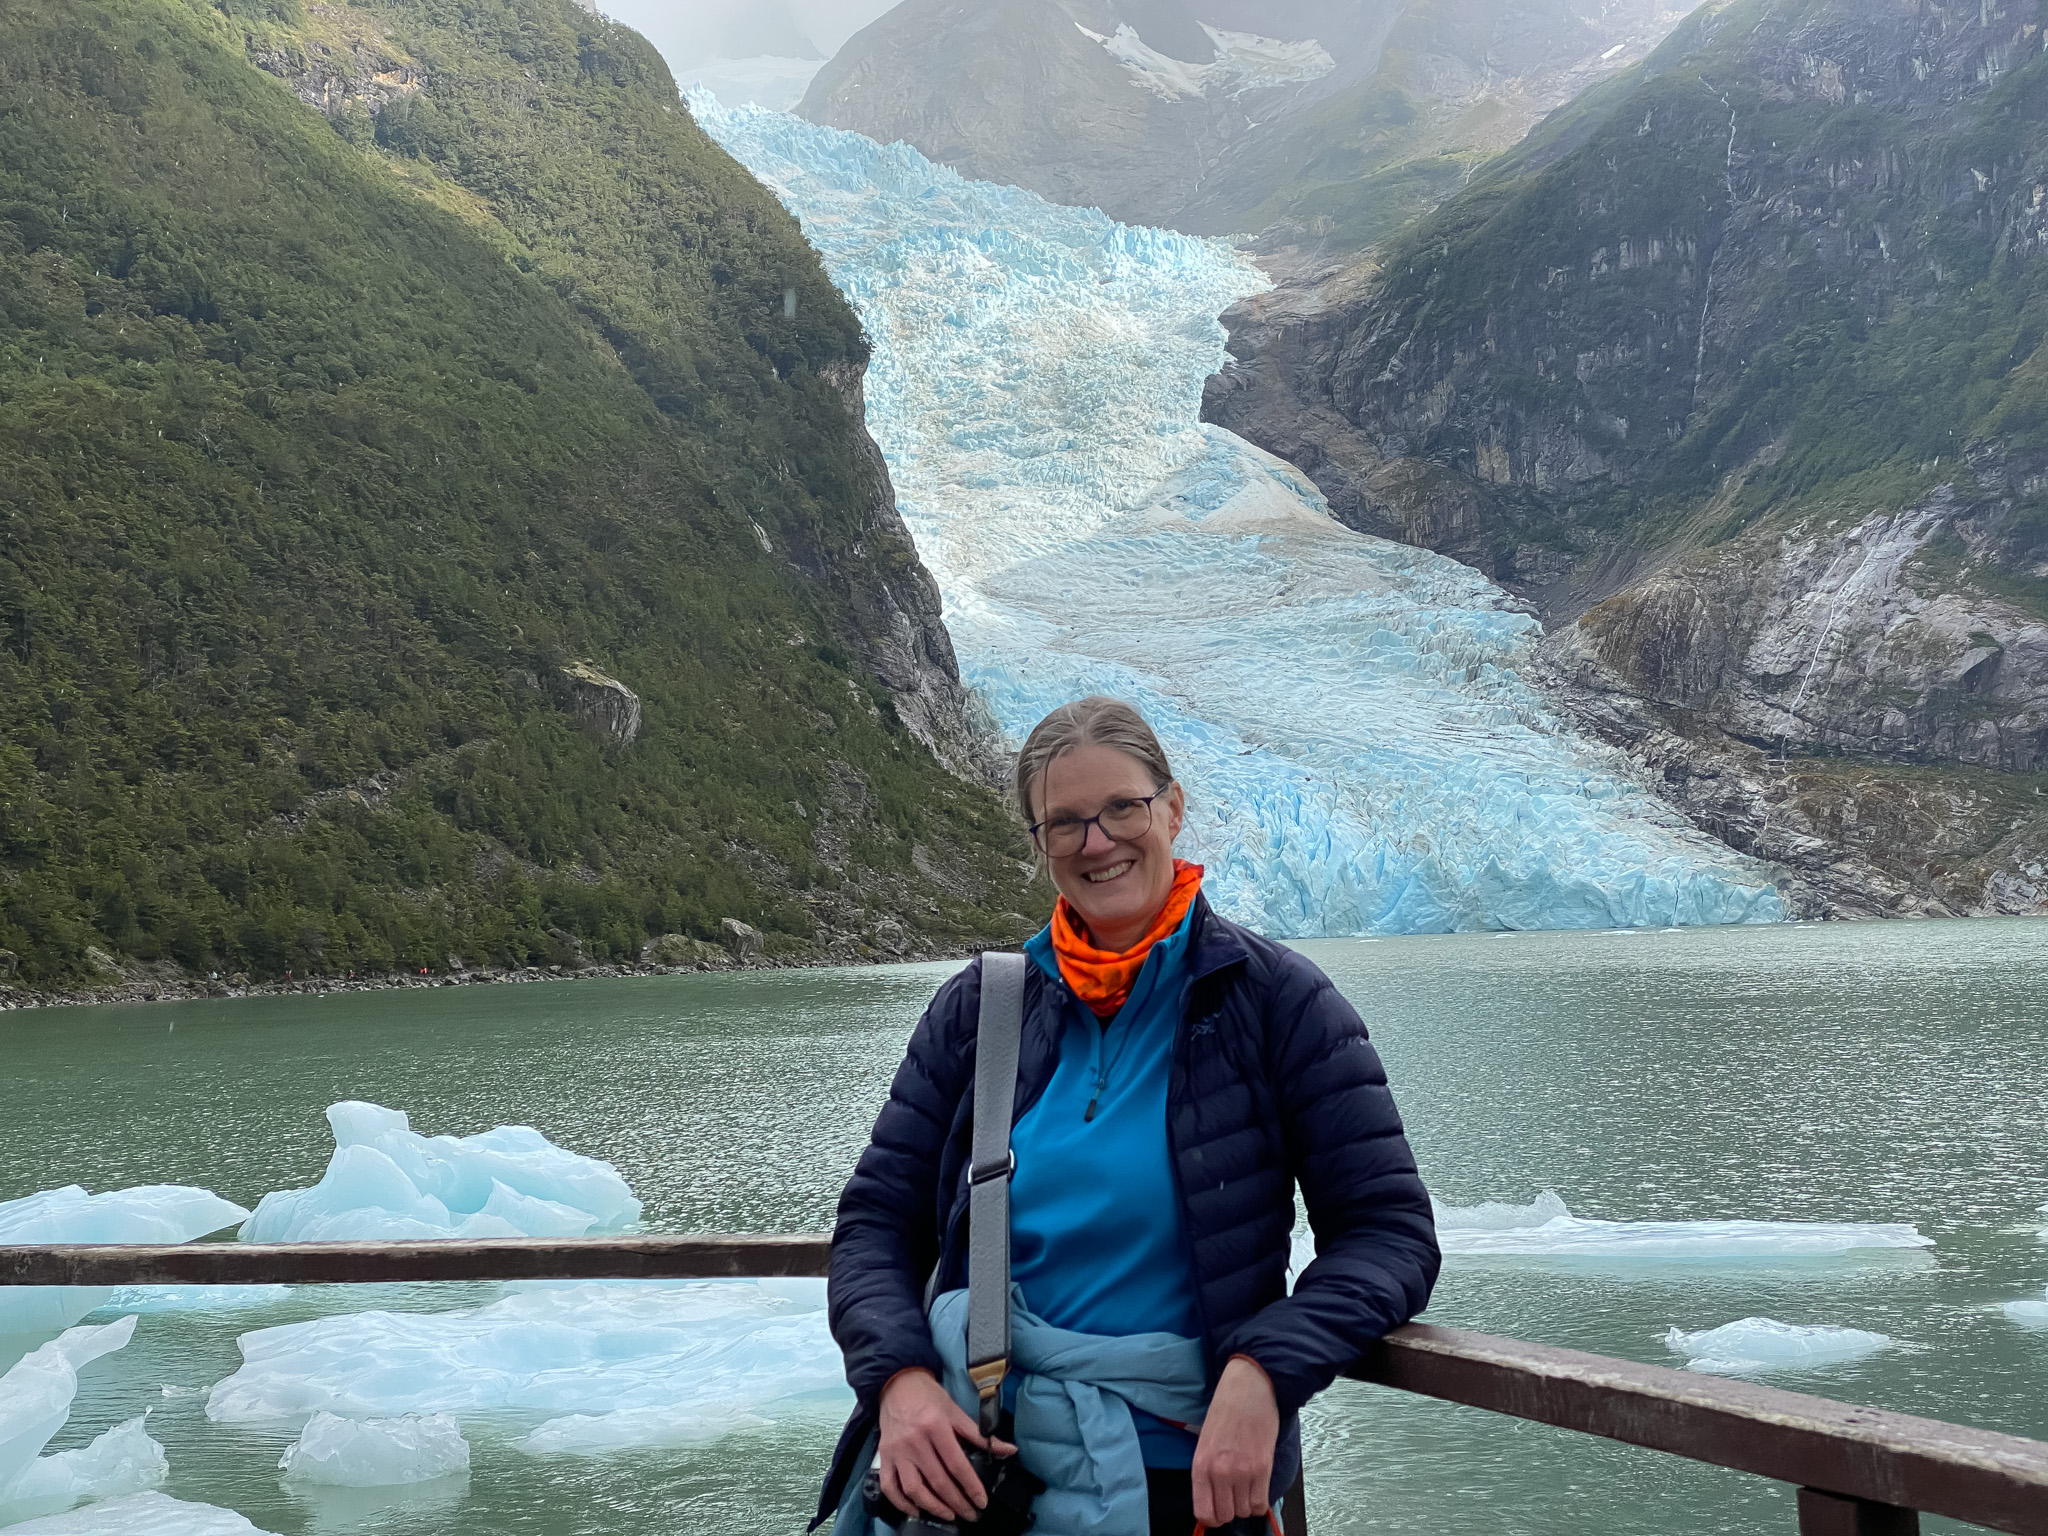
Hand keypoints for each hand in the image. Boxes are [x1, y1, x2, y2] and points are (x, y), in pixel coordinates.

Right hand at [876, 1368, 1017, 1523]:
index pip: (956, 1464)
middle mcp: (915, 1441)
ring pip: (914, 1489)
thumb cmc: (930, 1397)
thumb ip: (981, 1435)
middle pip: (938, 1481)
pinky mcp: (884, 1457)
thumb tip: (1009, 1450)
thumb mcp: (956, 1411)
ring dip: (933, 1507)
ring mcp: (897, 1451)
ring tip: (949, 1515)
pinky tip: (917, 1511)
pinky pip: (890, 1487)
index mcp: (936, 1426)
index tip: (981, 1502)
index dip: (971, 1486)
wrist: (897, 1383)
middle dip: (957, 1502)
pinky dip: (902, 1504)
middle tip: (970, 1514)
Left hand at [1191, 1355, 1277, 1529]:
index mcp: (1200, 1465)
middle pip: (1225, 1515)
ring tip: (1246, 1486)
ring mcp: (1242, 1471)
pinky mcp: (1262, 1468)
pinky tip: (1257, 1487)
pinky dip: (1260, 1501)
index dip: (1212, 1517)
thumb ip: (1207, 1471)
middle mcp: (1219, 1472)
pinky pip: (1261, 1503)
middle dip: (1230, 1510)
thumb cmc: (1226, 1409)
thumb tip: (1211, 1498)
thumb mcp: (1205, 1441)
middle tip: (1233, 1496)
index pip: (1203, 1512)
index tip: (1217, 1511)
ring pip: (1244, 1511)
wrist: (1249, 1387)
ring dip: (1245, 1504)